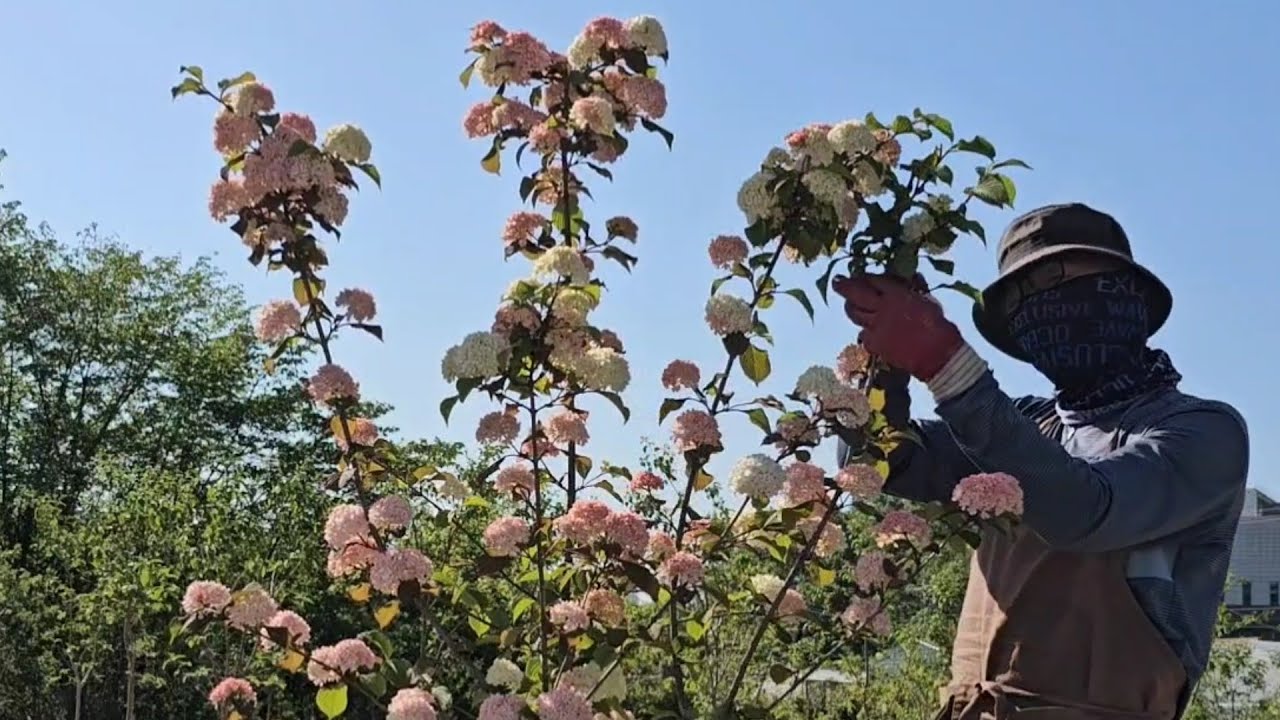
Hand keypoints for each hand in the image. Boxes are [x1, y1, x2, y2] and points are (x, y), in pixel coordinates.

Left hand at [832, 273, 963, 381]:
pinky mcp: (875, 344)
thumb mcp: (928, 300)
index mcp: (897, 294)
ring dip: (850, 307)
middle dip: (843, 286)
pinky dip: (865, 331)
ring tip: (849, 304)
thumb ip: (915, 288)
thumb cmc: (937, 325)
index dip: (865, 277)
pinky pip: (863, 334)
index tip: (859, 275)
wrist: (937, 354)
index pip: (874, 280)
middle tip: (837, 282)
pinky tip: (869, 330)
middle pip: (855, 293)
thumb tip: (913, 277)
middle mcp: (882, 308)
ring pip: (854, 313)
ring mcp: (876, 326)